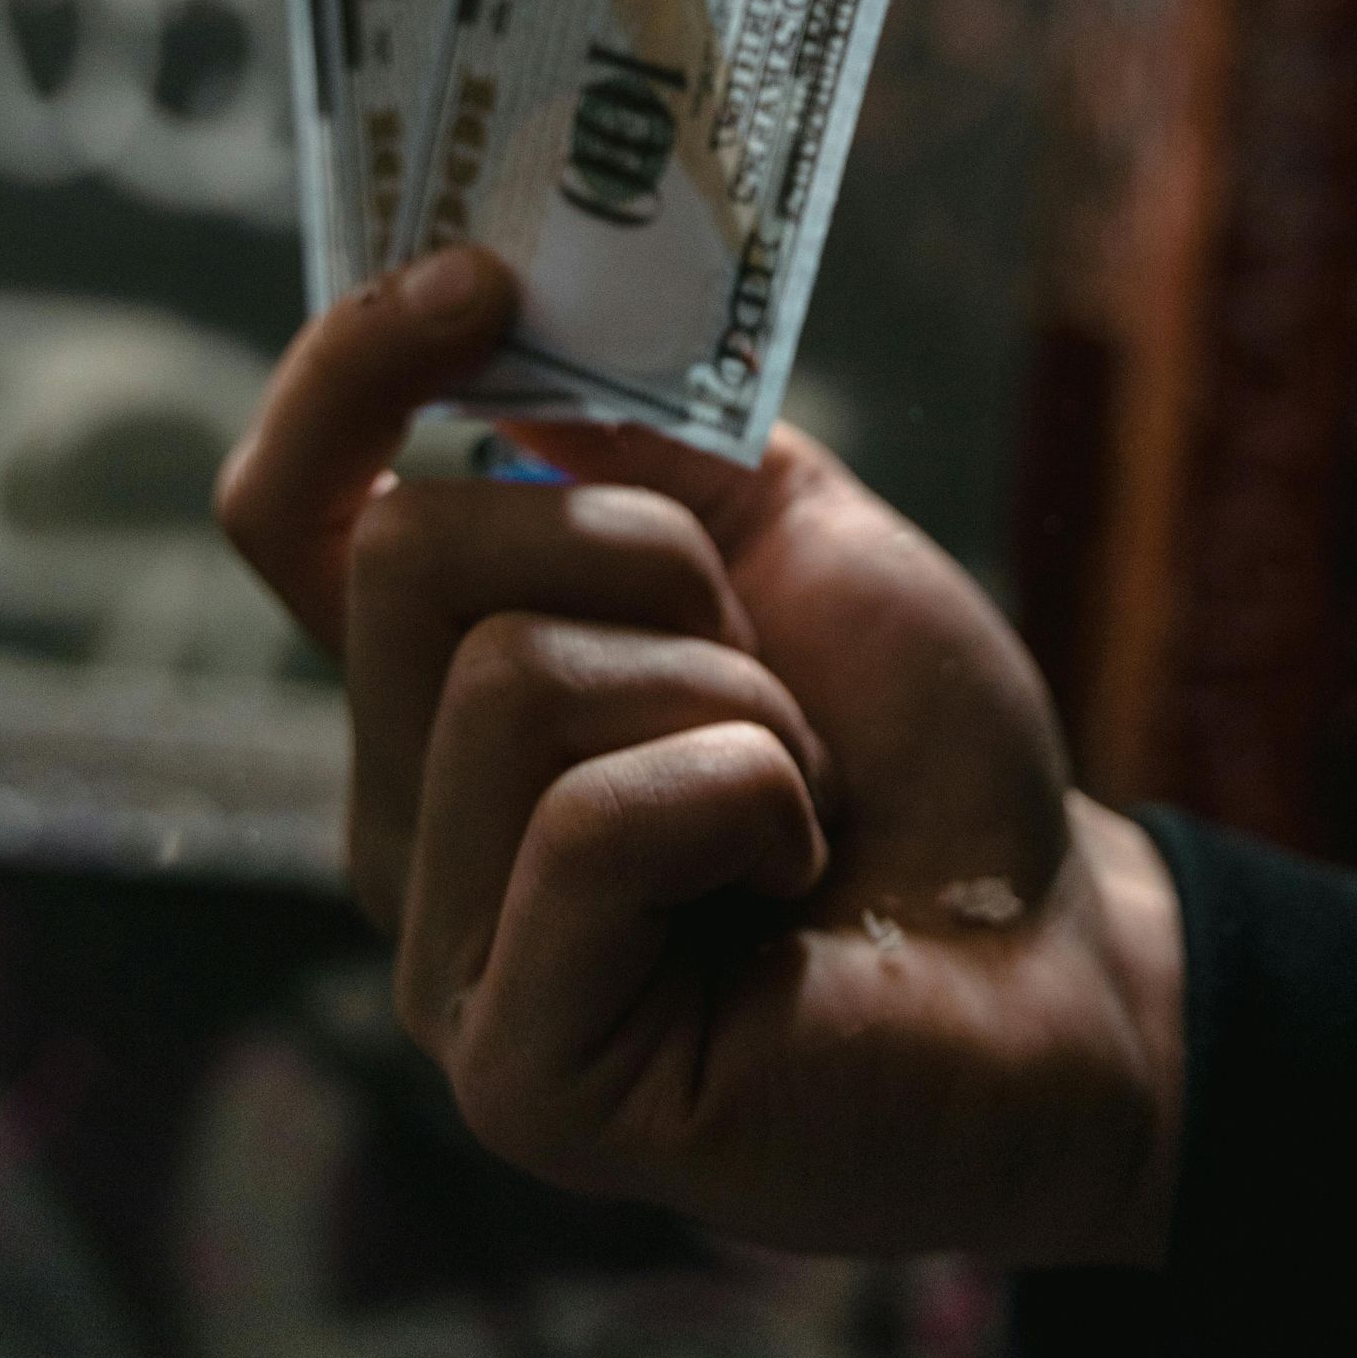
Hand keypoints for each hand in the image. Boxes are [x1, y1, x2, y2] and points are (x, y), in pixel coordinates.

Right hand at [218, 249, 1182, 1263]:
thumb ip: (639, 443)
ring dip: (730, 696)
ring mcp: (449, 958)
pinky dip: (746, 799)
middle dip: (644, 553)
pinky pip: (591, 825)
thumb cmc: (919, 753)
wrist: (1062, 952)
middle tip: (767, 658)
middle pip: (410, 556)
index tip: (484, 282)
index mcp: (445, 690)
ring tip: (798, 792)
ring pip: (512, 680)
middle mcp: (409, 821)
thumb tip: (505, 349)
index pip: (294, 514)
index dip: (347, 374)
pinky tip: (789, 873)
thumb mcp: (790, 534)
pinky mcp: (518, 1075)